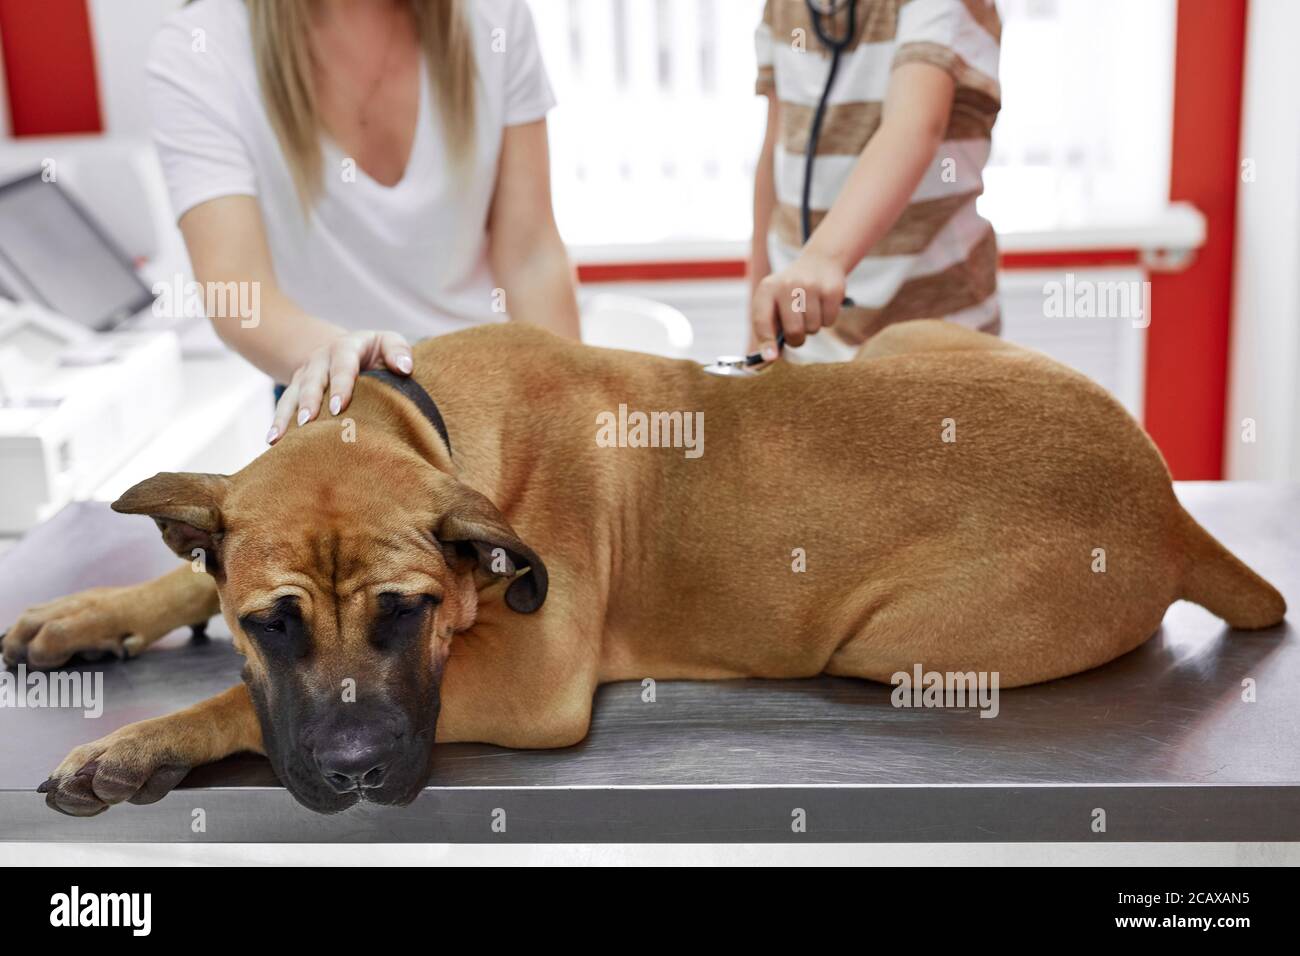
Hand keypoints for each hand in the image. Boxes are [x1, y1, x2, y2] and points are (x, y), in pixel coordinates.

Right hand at [269, 330, 412, 443]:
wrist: (343, 348)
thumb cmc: (375, 352)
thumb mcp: (387, 342)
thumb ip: (398, 351)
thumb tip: (405, 368)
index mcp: (346, 347)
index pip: (343, 364)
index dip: (341, 384)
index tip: (339, 407)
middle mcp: (320, 358)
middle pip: (313, 381)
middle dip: (310, 402)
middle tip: (309, 423)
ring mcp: (305, 374)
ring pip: (293, 394)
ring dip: (286, 416)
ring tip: (279, 438)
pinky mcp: (296, 388)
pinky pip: (284, 405)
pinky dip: (277, 423)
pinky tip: (272, 442)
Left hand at [749, 251, 847, 358]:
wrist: (820, 262)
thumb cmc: (790, 293)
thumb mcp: (773, 302)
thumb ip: (768, 329)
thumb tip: (769, 358)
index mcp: (767, 290)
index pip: (762, 320)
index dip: (766, 342)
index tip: (771, 358)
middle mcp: (787, 285)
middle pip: (794, 330)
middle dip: (796, 339)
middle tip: (797, 332)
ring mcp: (811, 286)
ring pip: (813, 328)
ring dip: (812, 327)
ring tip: (809, 311)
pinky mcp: (832, 289)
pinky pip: (829, 322)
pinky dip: (826, 320)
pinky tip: (822, 305)